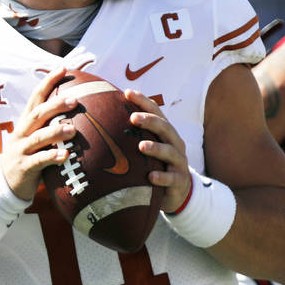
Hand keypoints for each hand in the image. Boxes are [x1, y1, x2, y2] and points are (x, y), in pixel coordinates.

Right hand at [0, 68, 78, 200]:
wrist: (4, 184)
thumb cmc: (28, 157)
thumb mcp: (36, 139)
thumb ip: (51, 126)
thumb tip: (81, 114)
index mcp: (25, 123)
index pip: (35, 97)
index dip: (48, 82)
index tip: (63, 69)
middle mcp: (21, 133)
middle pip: (37, 115)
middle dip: (55, 105)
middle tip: (74, 100)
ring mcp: (21, 150)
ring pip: (38, 138)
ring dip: (56, 132)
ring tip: (73, 129)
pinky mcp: (24, 167)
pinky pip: (39, 161)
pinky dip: (52, 156)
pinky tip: (65, 155)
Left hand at [125, 90, 192, 212]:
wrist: (178, 191)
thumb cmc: (158, 164)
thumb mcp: (150, 147)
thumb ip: (134, 134)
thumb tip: (104, 118)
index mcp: (166, 133)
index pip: (157, 112)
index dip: (143, 102)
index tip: (127, 93)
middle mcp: (175, 144)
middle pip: (165, 128)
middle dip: (150, 121)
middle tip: (134, 118)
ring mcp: (179, 162)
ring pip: (170, 151)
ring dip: (156, 147)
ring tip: (141, 146)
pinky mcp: (179, 180)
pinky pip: (171, 178)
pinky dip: (162, 177)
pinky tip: (150, 177)